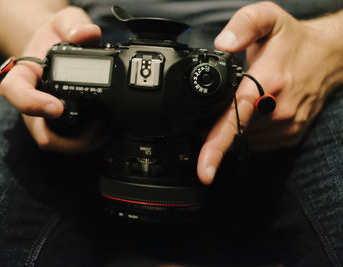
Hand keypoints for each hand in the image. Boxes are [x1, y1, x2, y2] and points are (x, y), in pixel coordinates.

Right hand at [0, 7, 105, 152]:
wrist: (52, 47)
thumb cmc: (54, 37)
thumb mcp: (63, 21)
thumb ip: (74, 24)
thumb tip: (87, 34)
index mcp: (24, 75)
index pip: (15, 92)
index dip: (32, 104)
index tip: (56, 107)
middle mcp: (32, 101)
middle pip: (40, 133)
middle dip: (70, 139)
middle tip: (98, 126)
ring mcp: (45, 117)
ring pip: (57, 144)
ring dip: (82, 144)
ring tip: (107, 129)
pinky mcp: (60, 126)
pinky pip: (69, 142)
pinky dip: (88, 142)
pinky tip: (105, 130)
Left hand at [197, 1, 342, 183]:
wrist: (329, 56)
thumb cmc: (294, 40)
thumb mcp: (268, 19)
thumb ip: (243, 25)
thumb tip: (222, 44)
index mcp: (266, 84)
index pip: (234, 121)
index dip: (215, 148)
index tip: (204, 171)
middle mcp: (277, 111)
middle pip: (232, 131)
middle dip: (221, 121)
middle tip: (229, 96)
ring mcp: (286, 126)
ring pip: (244, 138)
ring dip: (238, 124)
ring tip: (250, 98)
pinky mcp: (291, 135)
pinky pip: (258, 141)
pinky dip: (250, 130)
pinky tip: (257, 111)